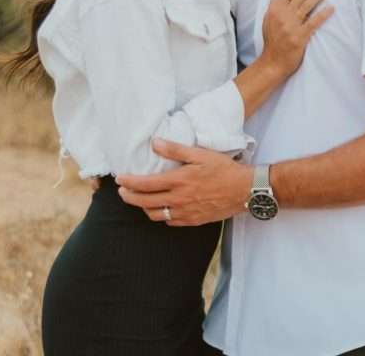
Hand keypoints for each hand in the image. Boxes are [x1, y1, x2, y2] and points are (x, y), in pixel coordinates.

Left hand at [115, 139, 252, 225]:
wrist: (245, 190)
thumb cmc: (223, 169)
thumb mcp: (200, 154)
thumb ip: (175, 150)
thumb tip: (155, 143)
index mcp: (179, 181)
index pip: (145, 184)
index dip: (129, 183)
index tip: (120, 179)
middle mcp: (179, 200)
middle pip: (145, 203)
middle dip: (129, 198)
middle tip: (122, 192)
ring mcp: (186, 213)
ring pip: (156, 215)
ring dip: (143, 208)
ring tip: (139, 200)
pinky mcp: (193, 221)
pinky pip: (170, 222)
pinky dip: (161, 216)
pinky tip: (161, 209)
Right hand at [260, 0, 334, 76]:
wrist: (272, 62)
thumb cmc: (273, 40)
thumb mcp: (270, 18)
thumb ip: (278, 5)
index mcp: (275, 7)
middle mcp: (282, 13)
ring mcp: (290, 25)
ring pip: (308, 4)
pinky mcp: (299, 37)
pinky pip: (313, 23)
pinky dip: (323, 14)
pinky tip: (332, 7)